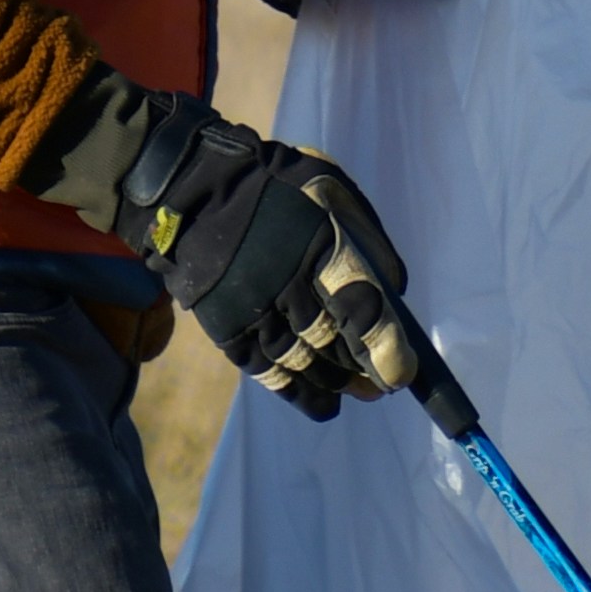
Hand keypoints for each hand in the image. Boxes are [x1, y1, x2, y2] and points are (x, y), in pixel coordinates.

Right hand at [47, 88, 417, 414]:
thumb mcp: (330, 188)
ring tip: (357, 393)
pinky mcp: (225, 326)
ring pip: (301, 362)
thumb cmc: (275, 186)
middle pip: (331, 341)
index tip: (400, 374)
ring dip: (333, 384)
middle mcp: (285, 280)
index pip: (357, 303)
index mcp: (318, 240)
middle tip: (384, 385)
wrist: (190, 190)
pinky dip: (296, 392)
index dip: (382, 345)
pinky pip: (266, 372)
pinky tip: (322, 405)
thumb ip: (367, 237)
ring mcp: (251, 307)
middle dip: (364, 370)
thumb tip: (396, 291)